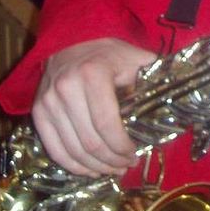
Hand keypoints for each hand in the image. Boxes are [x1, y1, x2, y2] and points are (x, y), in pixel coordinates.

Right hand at [32, 38, 155, 176]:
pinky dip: (72, 165)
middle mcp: (66, 89)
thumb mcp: (132, 57)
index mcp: (92, 74)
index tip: (134, 155)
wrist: (70, 40)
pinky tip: (90, 170)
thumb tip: (171, 97)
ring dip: (95, 167)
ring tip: (112, 170)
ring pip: (73, 150)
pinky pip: (54, 149)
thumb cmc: (107, 52)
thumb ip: (149, 77)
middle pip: (90, 141)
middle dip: (112, 160)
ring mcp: (48, 102)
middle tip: (126, 166)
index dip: (121, 146)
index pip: (106, 124)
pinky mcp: (38, 112)